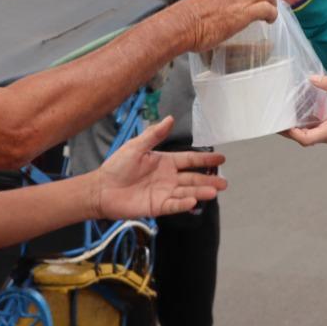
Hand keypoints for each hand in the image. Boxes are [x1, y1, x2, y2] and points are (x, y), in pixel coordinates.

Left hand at [93, 116, 227, 218]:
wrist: (101, 189)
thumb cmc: (116, 166)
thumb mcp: (136, 146)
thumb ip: (154, 135)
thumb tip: (170, 119)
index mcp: (164, 162)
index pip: (189, 160)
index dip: (205, 159)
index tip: (221, 159)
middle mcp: (168, 178)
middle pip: (193, 178)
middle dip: (209, 180)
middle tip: (225, 182)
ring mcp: (164, 193)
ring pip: (187, 192)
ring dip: (201, 192)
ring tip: (215, 191)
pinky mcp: (157, 206)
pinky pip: (174, 205)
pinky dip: (184, 204)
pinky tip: (195, 201)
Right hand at [176, 0, 277, 53]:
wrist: (181, 25)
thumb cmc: (185, 22)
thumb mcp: (201, 9)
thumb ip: (212, 9)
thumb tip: (212, 19)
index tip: (257, 4)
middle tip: (269, 9)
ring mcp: (239, 0)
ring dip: (273, 5)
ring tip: (270, 17)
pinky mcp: (243, 13)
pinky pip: (267, 9)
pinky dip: (272, 15)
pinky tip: (269, 22)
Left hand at [286, 74, 326, 146]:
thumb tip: (311, 78)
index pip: (306, 139)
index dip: (293, 133)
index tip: (283, 124)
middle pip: (304, 139)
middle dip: (291, 131)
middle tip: (278, 119)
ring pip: (310, 136)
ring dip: (298, 128)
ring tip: (286, 115)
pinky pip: (317, 131)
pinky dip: (307, 125)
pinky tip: (303, 112)